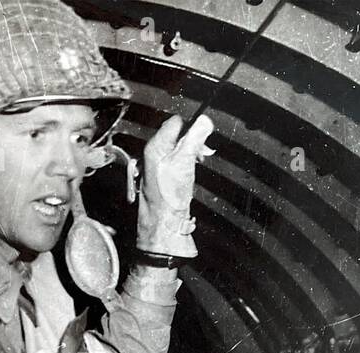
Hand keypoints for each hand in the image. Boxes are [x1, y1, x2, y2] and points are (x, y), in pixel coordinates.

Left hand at [137, 114, 215, 256]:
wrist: (164, 226)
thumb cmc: (169, 198)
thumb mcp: (185, 162)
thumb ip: (195, 138)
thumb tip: (205, 121)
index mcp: (155, 146)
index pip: (176, 122)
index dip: (192, 127)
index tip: (202, 137)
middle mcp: (153, 156)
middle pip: (177, 136)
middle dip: (192, 142)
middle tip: (200, 153)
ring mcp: (158, 168)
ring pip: (178, 150)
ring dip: (191, 154)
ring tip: (196, 164)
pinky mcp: (164, 180)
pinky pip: (177, 164)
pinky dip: (187, 166)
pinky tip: (189, 175)